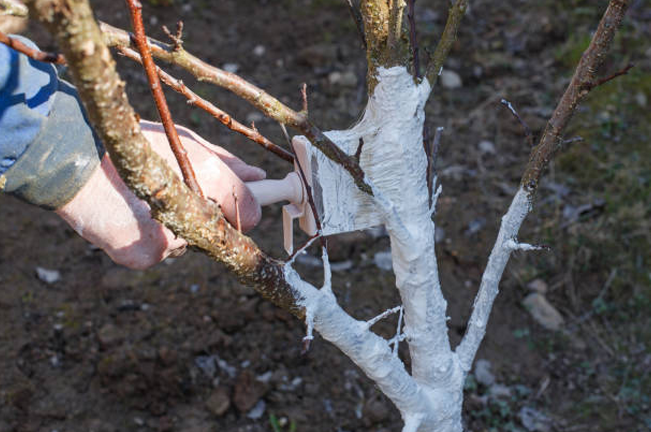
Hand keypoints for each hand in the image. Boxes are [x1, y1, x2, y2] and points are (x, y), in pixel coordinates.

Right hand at [56, 121, 264, 269]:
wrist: (70, 161)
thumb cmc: (134, 143)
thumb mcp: (185, 143)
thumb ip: (227, 163)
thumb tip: (258, 177)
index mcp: (207, 179)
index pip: (249, 211)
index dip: (246, 205)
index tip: (245, 199)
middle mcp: (191, 212)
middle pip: (218, 229)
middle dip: (210, 214)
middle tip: (183, 193)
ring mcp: (167, 241)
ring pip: (190, 241)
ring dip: (181, 225)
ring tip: (148, 199)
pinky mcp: (144, 257)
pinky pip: (163, 250)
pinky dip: (155, 237)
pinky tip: (133, 215)